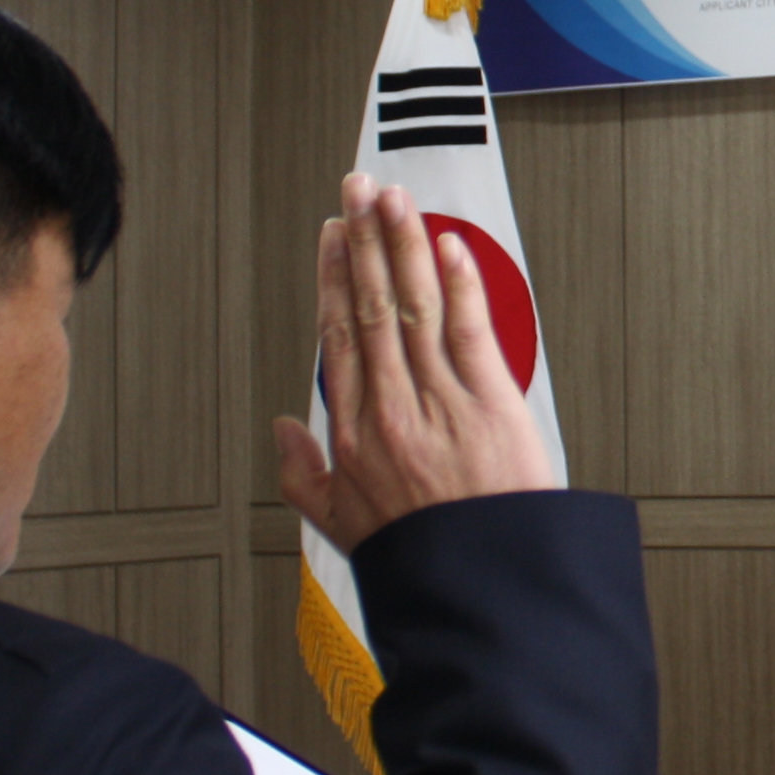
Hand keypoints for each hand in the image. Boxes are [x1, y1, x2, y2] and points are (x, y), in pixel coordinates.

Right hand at [274, 175, 560, 548]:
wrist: (481, 585)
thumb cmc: (424, 557)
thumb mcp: (340, 525)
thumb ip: (304, 475)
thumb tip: (284, 430)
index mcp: (355, 431)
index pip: (338, 334)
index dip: (334, 277)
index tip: (333, 236)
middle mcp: (393, 408)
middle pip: (370, 305)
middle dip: (363, 241)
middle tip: (357, 190)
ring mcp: (440, 401)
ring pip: (414, 305)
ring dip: (404, 245)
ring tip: (393, 198)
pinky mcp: (490, 402)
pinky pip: (470, 329)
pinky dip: (460, 283)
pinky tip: (449, 246)